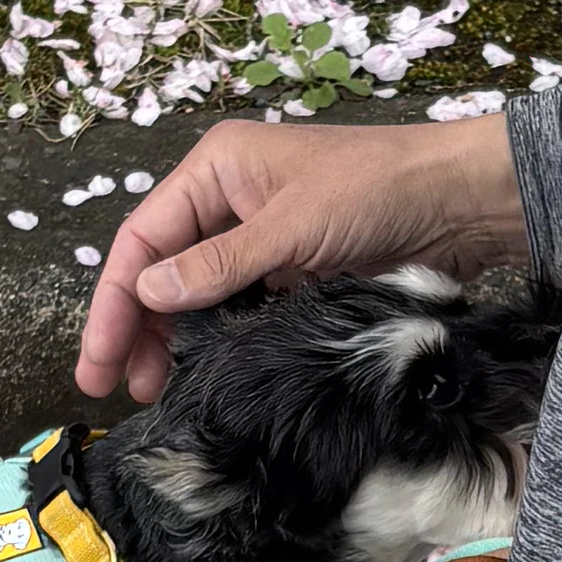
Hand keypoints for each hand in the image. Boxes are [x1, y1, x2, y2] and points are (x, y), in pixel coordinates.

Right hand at [75, 112, 531, 400]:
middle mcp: (229, 199)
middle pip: (163, 269)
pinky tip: (207, 375)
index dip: (116, 302)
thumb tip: (149, 294)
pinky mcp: (291, 270)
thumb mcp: (292, 228)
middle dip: (138, 327)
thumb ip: (219, 265)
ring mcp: (260, 237)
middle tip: (116, 388)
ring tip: (159, 392)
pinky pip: (238, 307)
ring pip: (198, 294)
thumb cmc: (380, 190)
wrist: (461, 202)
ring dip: (175, 339)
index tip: (99, 359)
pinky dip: (218, 340)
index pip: (143, 239)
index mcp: (216, 169)